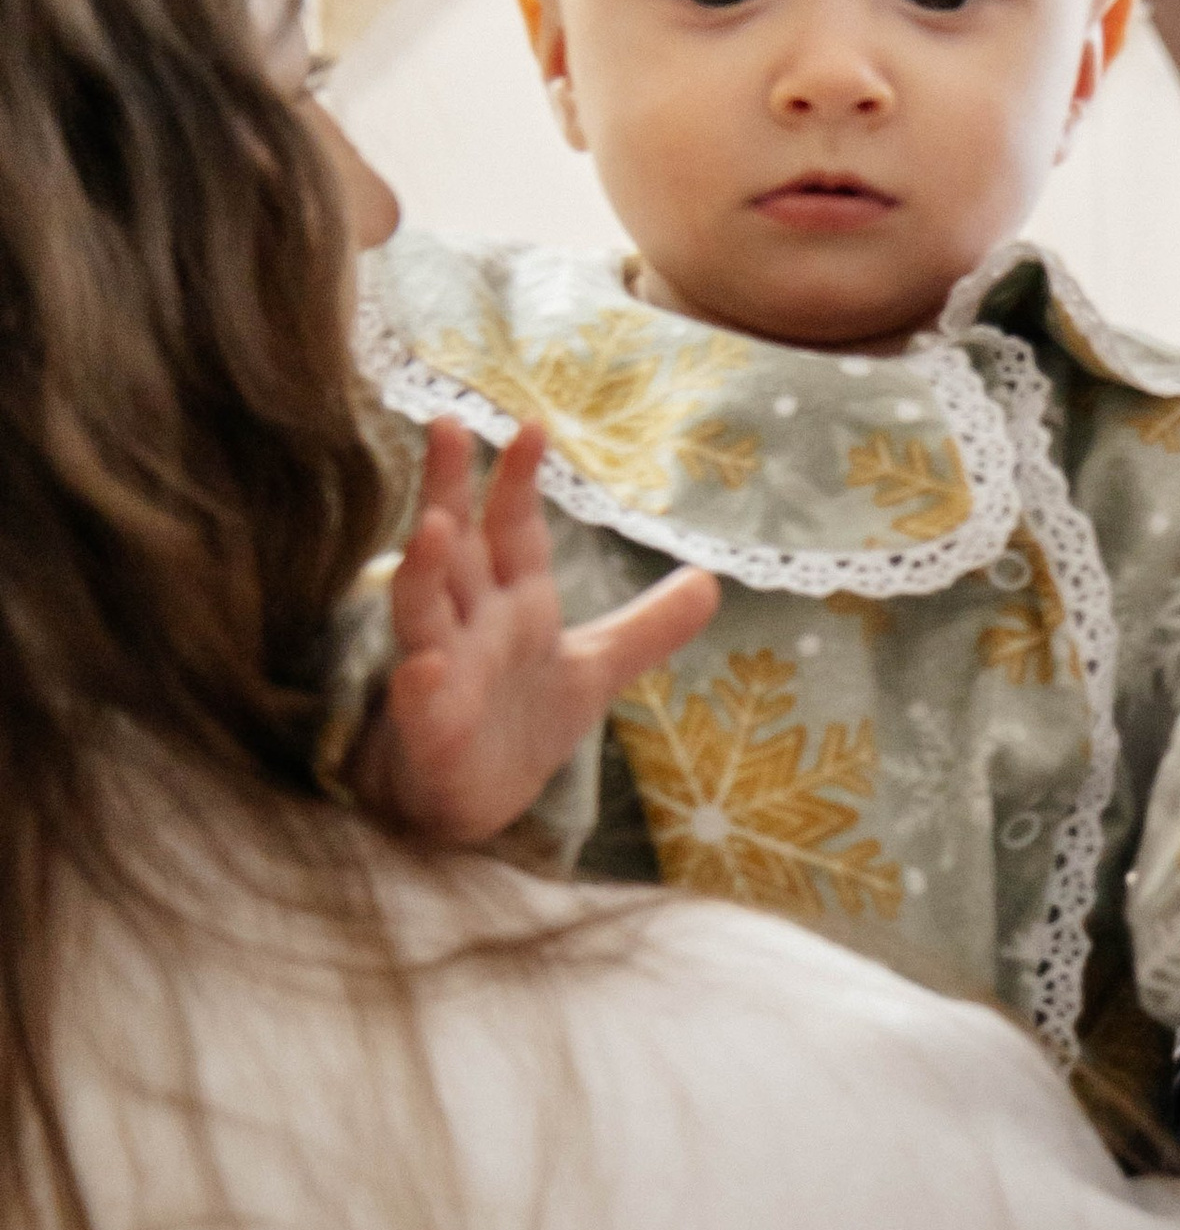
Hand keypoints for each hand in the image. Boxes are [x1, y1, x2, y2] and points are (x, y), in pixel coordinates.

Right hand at [358, 418, 717, 842]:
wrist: (476, 805)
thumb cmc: (519, 725)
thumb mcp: (595, 671)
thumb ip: (646, 627)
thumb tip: (711, 581)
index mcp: (513, 604)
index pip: (513, 530)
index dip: (519, 480)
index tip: (533, 425)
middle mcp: (471, 625)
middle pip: (454, 546)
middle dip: (446, 488)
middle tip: (445, 424)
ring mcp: (443, 673)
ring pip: (422, 610)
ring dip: (423, 569)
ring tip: (431, 526)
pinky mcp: (429, 728)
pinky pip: (418, 700)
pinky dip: (421, 681)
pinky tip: (427, 664)